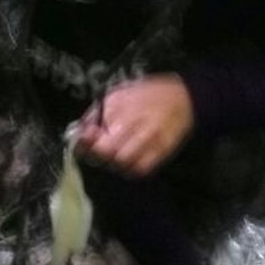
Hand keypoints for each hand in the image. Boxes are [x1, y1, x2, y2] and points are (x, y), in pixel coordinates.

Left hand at [73, 76, 193, 175]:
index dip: (86, 145)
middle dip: (100, 154)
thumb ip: (96, 114)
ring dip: (115, 163)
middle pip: (108, 153)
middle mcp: (136, 124)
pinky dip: (132, 169)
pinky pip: (142, 169)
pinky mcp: (163, 151)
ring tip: (116, 155)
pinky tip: (131, 161)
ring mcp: (151, 139)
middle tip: (101, 150)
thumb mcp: (117, 96)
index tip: (85, 144)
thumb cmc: (146, 95)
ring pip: (124, 164)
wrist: (183, 97)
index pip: (95, 136)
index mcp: (120, 108)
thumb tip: (81, 134)